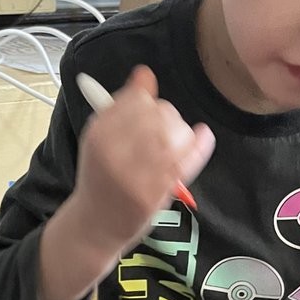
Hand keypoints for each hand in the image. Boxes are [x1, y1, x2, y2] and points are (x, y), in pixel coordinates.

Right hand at [72, 65, 214, 257]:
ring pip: (176, 133)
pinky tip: (203, 136)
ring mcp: (137, 175)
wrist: (96, 224)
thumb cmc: (100, 178)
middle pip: (159, 113)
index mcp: (99, 134)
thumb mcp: (97, 138)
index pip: (137, 97)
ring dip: (180, 134)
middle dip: (166, 117)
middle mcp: (115, 152)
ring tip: (173, 145)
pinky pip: (187, 160)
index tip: (145, 109)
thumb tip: (145, 74)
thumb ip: (120, 107)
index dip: (146, 100)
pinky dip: (200, 144)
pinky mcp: (156, 194)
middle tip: (160, 133)